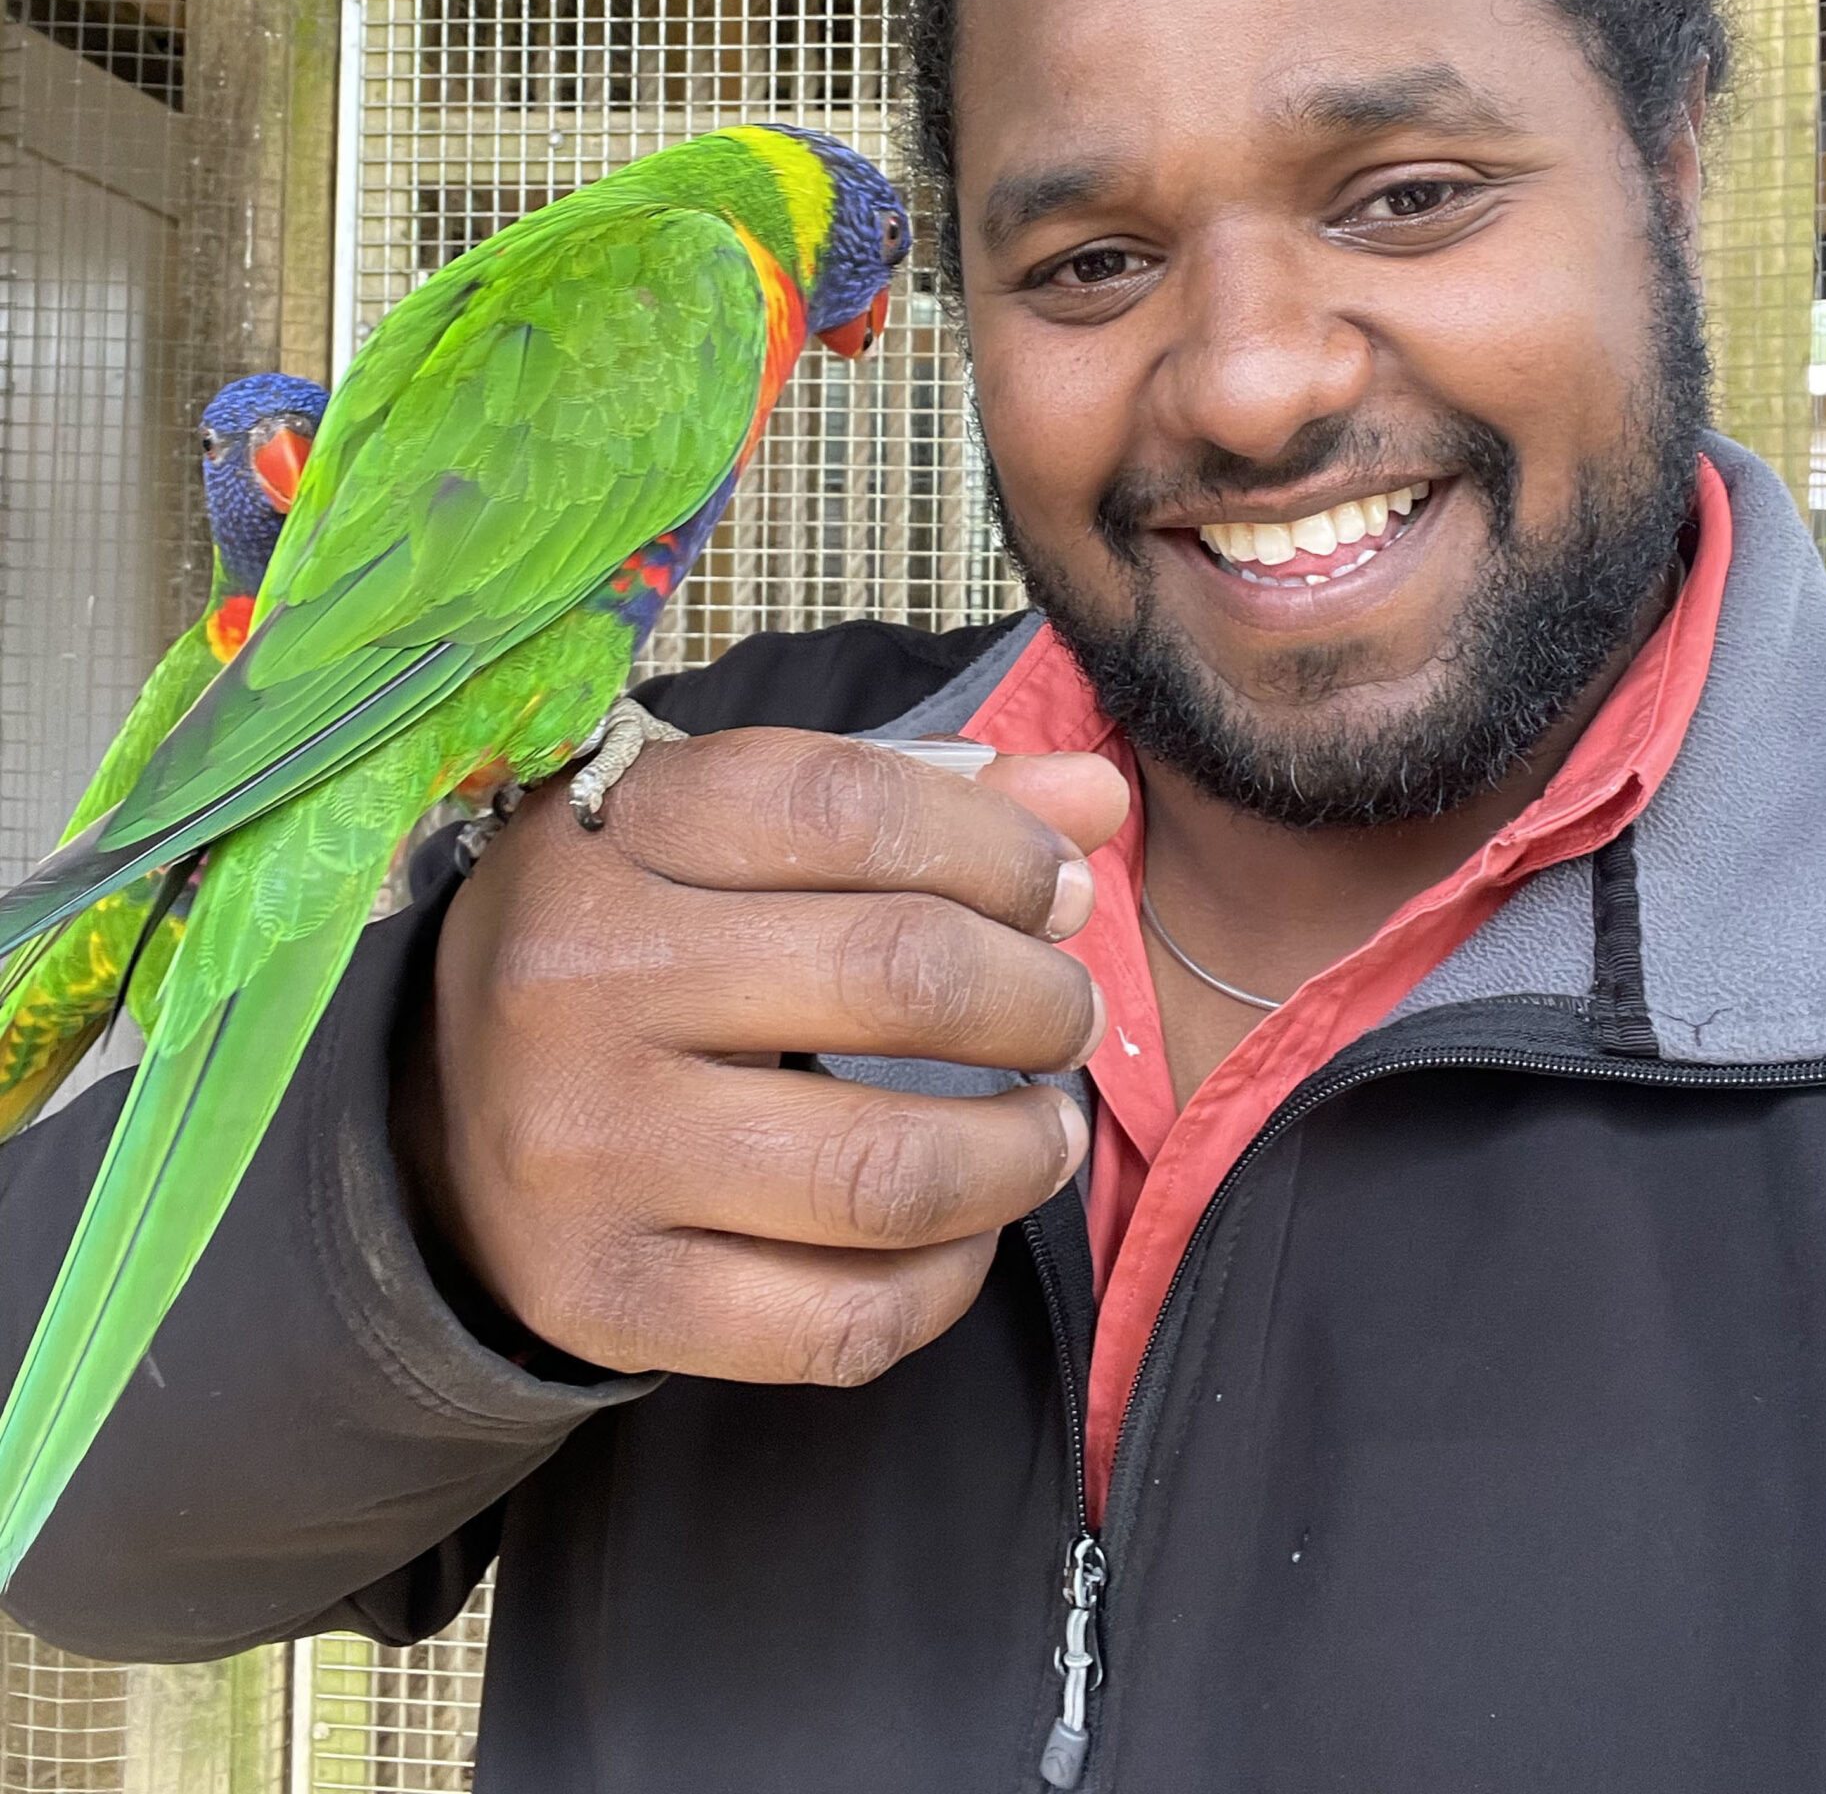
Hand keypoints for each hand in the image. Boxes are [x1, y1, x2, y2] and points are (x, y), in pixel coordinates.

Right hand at [394, 731, 1129, 1383]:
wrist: (437, 1105)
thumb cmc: (632, 931)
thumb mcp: (731, 827)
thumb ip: (916, 795)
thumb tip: (1094, 798)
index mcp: (611, 830)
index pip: (851, 807)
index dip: (1000, 847)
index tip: (1057, 890)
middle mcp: (580, 980)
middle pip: (897, 977)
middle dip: (1038, 997)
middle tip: (1067, 1011)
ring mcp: (583, 1151)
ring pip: (888, 1171)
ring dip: (1020, 1151)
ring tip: (1045, 1126)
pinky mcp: (602, 1297)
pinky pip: (839, 1324)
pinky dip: (946, 1282)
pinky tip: (965, 1231)